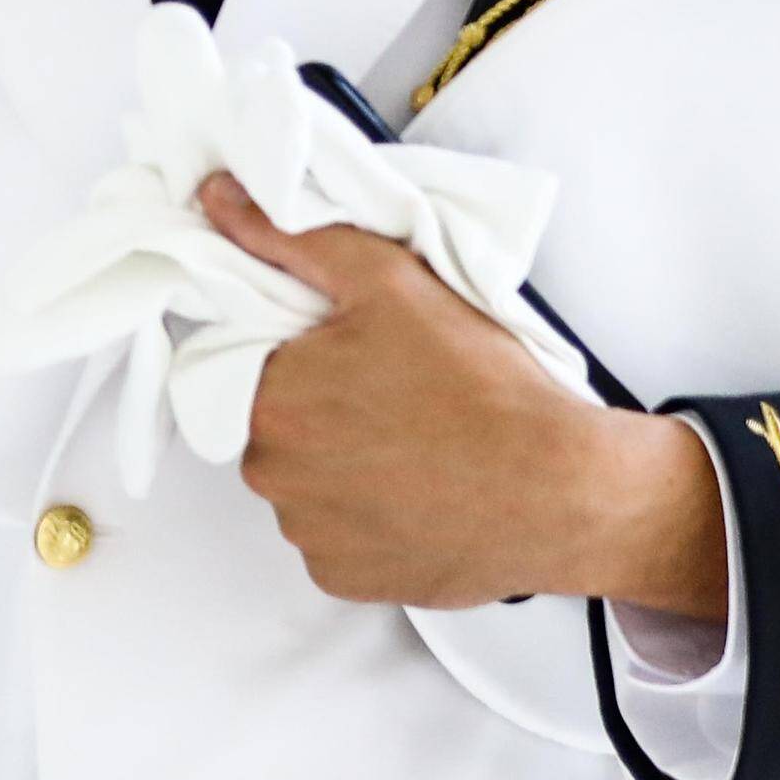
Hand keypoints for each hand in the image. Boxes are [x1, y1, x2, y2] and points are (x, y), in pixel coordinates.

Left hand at [201, 179, 726, 617]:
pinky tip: (422, 498)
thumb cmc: (482, 387)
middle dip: (328, 415)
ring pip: (309, 487)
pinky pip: (338, 542)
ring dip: (349, 471)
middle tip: (405, 403)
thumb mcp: (388, 282)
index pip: (261, 369)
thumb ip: (291, 237)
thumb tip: (216, 198)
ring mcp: (307, 535)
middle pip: (282, 430)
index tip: (368, 362)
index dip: (314, 361)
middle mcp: (272, 477)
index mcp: (269, 399)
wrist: (563, 490)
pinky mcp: (345, 580)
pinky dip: (371, 523)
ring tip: (422, 451)